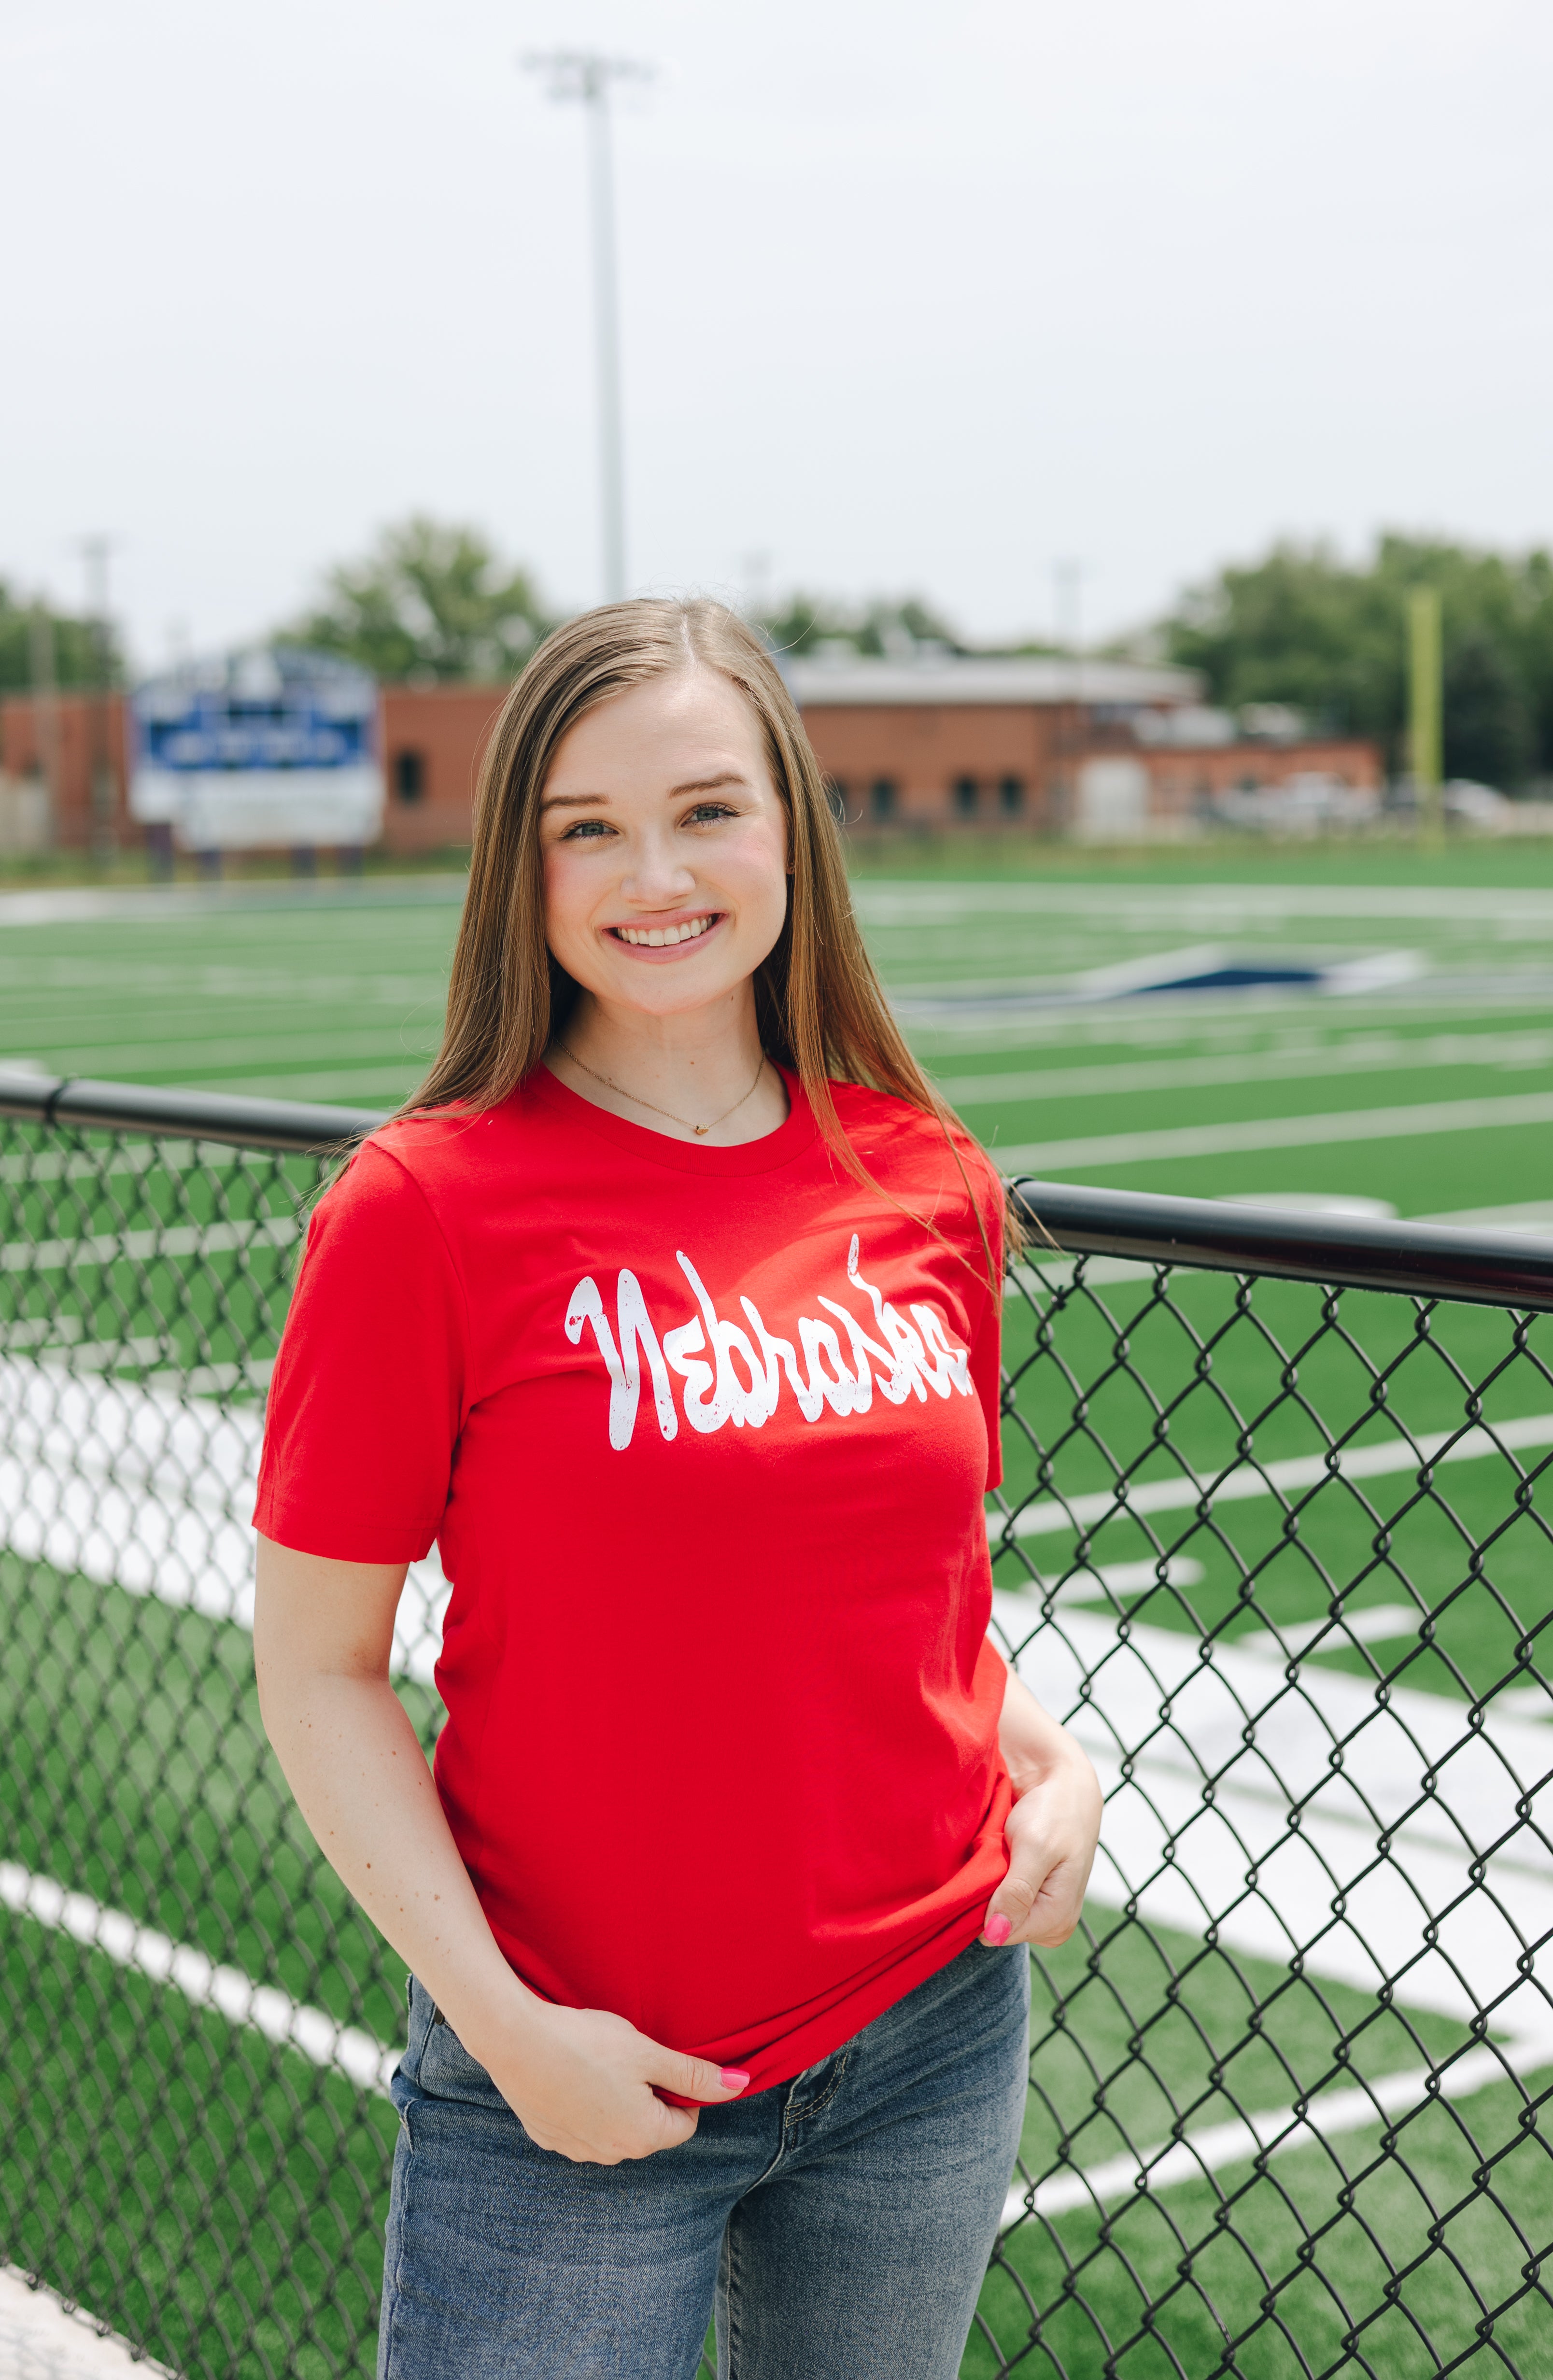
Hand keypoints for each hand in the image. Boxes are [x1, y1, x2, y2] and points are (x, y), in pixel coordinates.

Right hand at [472, 1998, 750, 2164]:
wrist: (515, 2039)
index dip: (679, 2090)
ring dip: (615, 2102)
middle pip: (648, 2129)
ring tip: (596, 2062)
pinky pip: (581, 2126)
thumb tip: (740, 2085)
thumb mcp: (648, 2053)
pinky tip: (571, 2073)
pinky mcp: (548, 2138)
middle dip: (647, 2097)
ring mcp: (575, 2151)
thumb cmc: (587, 2042)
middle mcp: (610, 2155)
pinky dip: (583, 2104)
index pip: (683, 2125)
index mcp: (642, 2136)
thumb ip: (694, 2075)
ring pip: (613, 2129)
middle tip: (627, 2059)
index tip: (658, 2062)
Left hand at [981, 1733, 1101, 1949]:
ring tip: (1003, 1854)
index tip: (989, 1870)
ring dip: (990, 1885)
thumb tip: (995, 1935)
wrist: (1062, 1782)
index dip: (984, 1906)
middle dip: (988, 1896)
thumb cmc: (1053, 1811)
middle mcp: (1052, 1923)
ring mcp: (1041, 1910)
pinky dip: (994, 1879)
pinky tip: (1002, 1857)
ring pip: (996, 1913)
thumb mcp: (1035, 1848)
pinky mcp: (1031, 1895)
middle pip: (998, 1927)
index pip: (1000, 1934)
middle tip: (999, 1858)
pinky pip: (1000, 1899)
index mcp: (1058, 1919)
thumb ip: (1017, 1892)